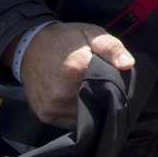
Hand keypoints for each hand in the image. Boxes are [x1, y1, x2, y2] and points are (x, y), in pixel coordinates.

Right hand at [17, 22, 133, 128]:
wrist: (29, 48)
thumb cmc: (65, 40)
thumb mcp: (91, 34)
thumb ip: (111, 48)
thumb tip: (128, 64)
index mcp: (76, 69)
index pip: (108, 87)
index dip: (116, 85)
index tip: (117, 81)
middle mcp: (62, 92)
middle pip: (96, 104)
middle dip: (104, 98)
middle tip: (104, 87)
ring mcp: (52, 106)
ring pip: (84, 117)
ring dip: (91, 110)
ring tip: (91, 93)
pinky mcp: (45, 115)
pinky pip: (70, 123)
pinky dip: (78, 115)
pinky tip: (79, 101)